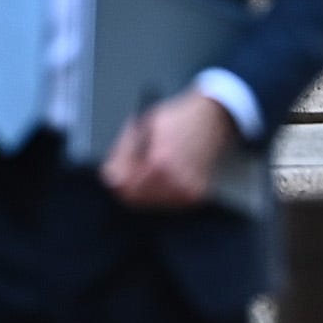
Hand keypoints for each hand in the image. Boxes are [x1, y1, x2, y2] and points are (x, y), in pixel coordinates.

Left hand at [101, 87, 239, 209]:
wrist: (212, 119)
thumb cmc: (177, 119)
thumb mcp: (143, 126)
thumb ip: (124, 153)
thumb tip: (110, 176)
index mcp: (160, 162)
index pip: (124, 186)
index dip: (116, 177)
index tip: (115, 169)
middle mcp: (175, 181)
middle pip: (135, 198)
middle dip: (129, 184)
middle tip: (132, 167)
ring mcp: (187, 191)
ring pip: (151, 203)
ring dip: (145, 189)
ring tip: (151, 168)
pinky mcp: (196, 196)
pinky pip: (167, 203)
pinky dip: (162, 192)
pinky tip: (165, 175)